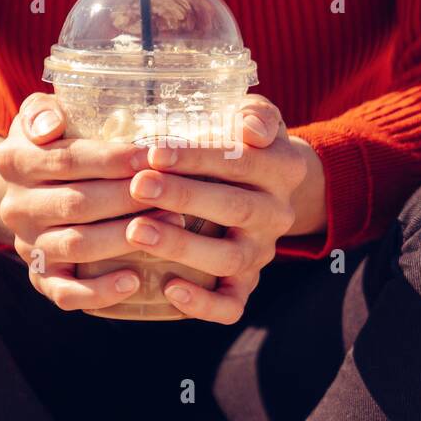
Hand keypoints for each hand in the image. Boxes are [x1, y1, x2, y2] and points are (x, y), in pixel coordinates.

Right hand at [0, 93, 169, 311]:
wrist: (29, 190)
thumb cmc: (55, 144)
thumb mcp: (41, 115)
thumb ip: (44, 112)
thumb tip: (50, 126)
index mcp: (14, 160)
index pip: (67, 159)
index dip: (112, 159)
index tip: (152, 156)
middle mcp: (15, 206)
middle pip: (77, 203)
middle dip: (129, 198)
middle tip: (173, 192)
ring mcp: (28, 245)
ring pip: (76, 246)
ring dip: (125, 238)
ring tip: (170, 226)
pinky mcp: (41, 278)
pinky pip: (65, 294)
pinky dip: (100, 291)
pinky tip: (134, 281)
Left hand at [123, 96, 312, 323]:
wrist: (266, 186)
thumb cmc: (242, 143)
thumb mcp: (254, 117)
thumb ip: (255, 114)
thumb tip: (250, 128)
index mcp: (284, 168)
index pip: (243, 161)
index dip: (199, 158)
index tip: (154, 151)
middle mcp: (278, 214)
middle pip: (236, 209)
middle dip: (184, 197)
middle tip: (138, 185)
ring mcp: (262, 253)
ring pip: (230, 258)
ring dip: (182, 246)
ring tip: (136, 230)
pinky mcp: (246, 285)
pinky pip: (231, 306)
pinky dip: (202, 303)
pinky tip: (168, 288)